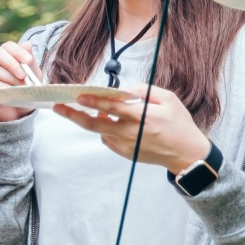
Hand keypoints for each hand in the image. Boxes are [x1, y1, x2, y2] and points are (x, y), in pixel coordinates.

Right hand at [0, 41, 40, 121]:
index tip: (29, 61)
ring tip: (21, 87)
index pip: (7, 46)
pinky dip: (1, 88)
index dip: (18, 52)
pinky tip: (10, 92)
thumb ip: (29, 62)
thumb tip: (27, 44)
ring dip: (9, 78)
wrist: (15, 113)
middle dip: (12, 63)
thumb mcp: (31, 76)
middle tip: (24, 75)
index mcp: (0, 55)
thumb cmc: (22, 90)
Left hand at [53, 84, 211, 172]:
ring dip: (89, 120)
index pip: (111, 108)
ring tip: (80, 110)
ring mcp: (126, 145)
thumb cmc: (179, 124)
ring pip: (99, 132)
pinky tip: (108, 122)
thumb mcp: (168, 99)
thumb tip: (124, 89)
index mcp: (140, 117)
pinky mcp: (125, 153)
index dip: (93, 101)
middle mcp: (130, 133)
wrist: (187, 154)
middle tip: (57, 107)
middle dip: (73, 115)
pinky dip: (104, 130)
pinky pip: (108, 139)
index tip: (79, 95)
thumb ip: (144, 91)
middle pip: (94, 124)